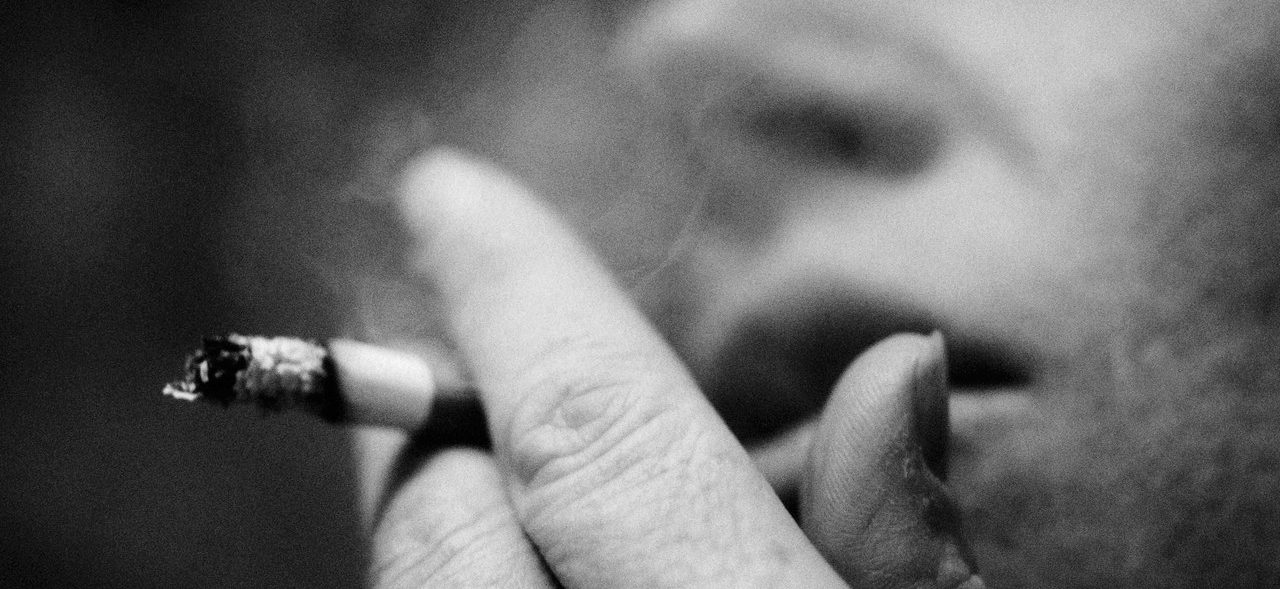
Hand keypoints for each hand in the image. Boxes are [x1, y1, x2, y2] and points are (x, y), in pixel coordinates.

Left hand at [358, 149, 982, 587]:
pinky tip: (510, 564)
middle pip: (450, 520)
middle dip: (448, 417)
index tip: (449, 193)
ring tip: (484, 454)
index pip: (595, 439)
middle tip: (458, 345)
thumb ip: (907, 553)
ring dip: (442, 503)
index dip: (522, 303)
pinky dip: (456, 581)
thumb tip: (900, 368)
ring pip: (416, 585)